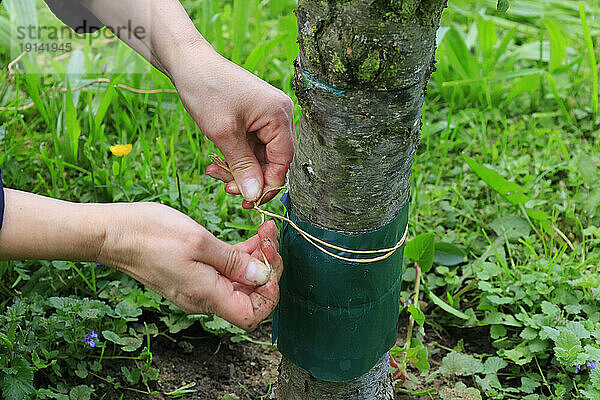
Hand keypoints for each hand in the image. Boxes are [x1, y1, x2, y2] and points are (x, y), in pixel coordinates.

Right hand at [98, 203, 281, 330]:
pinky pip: (224, 272)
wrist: (113, 233)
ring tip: (265, 231)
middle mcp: (203, 298)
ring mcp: (198, 287)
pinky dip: (240, 257)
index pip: (252, 314)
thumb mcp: (199, 242)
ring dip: (256, 259)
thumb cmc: (151, 234)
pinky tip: (250, 238)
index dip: (269, 293)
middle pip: (249, 296)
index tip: (271, 262)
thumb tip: (262, 276)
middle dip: (267, 267)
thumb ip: (233, 262)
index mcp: (207, 295)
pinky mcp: (193, 274)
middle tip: (271, 237)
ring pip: (239, 281)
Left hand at [172, 42, 295, 205]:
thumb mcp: (223, 134)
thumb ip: (242, 166)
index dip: (268, 184)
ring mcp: (268, 116)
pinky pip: (251, 147)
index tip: (248, 199)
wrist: (188, 62)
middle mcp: (280, 115)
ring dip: (239, 169)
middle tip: (228, 190)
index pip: (284, 161)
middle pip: (274, 160)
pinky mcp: (256, 118)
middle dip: (251, 178)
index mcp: (280, 115)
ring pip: (260, 157)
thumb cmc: (206, 90)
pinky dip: (235, 157)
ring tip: (215, 172)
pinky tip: (217, 162)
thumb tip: (255, 195)